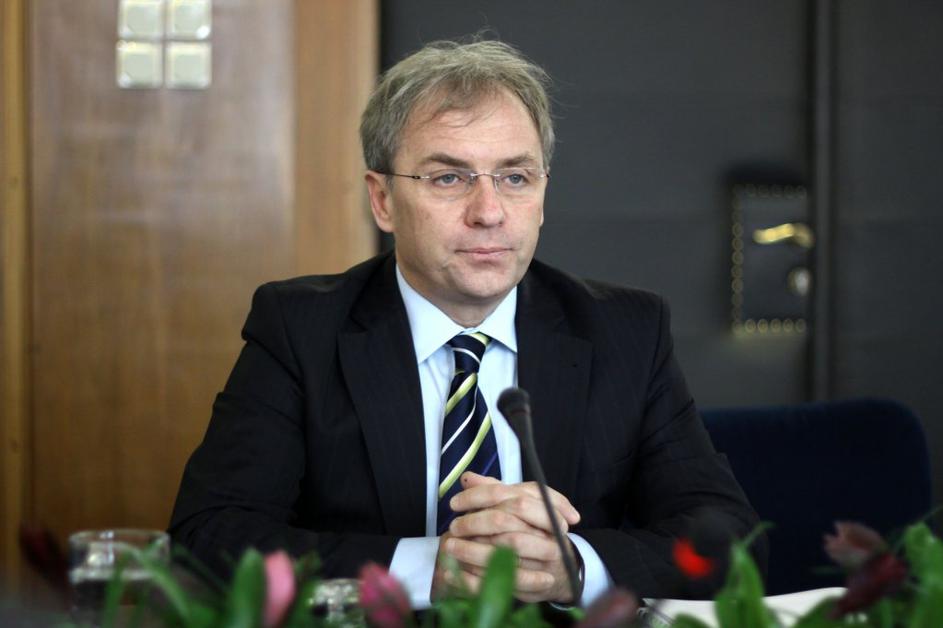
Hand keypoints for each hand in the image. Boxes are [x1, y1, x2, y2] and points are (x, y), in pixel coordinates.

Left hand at [440, 472, 582, 603]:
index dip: (478, 496)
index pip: (508, 495)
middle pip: (506, 521)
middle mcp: (548, 532)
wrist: (562, 567)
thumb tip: (469, 478)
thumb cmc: (537, 531)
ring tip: (450, 546)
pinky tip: (457, 573)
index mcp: (544, 507)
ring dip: (473, 549)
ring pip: (505, 550)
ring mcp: (543, 558)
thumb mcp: (520, 505)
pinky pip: (503, 579)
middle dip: (474, 522)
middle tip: (454, 526)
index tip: (455, 503)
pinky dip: (478, 577)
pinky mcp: (535, 583)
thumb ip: (495, 491)